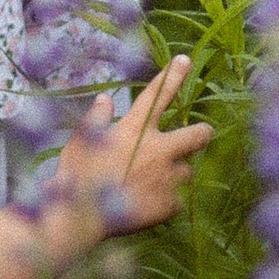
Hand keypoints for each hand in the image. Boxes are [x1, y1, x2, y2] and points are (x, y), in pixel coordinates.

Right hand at [55, 55, 210, 235]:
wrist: (81, 218)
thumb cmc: (77, 176)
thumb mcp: (81, 140)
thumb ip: (97, 119)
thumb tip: (104, 100)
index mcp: (135, 130)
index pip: (157, 95)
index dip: (172, 76)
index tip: (185, 60)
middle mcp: (158, 150)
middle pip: (197, 135)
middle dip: (202, 132)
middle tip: (202, 133)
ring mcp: (166, 178)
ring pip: (186, 170)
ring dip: (175, 172)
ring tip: (152, 182)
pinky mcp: (169, 205)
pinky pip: (176, 199)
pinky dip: (166, 200)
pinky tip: (147, 204)